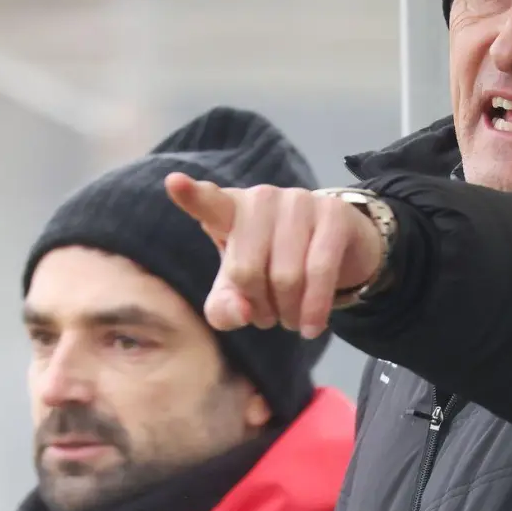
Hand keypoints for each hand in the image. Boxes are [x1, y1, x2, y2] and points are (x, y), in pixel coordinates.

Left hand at [164, 173, 384, 336]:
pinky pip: (320, 271)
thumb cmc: (276, 265)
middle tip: (265, 318)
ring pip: (286, 276)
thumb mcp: (241, 289)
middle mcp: (262, 198)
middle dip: (257, 307)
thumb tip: (242, 312)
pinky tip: (311, 327)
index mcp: (230, 210)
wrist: (338, 247)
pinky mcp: (333, 214)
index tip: (174, 183)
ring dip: (287, 313)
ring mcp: (299, 201)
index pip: (208, 203)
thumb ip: (225, 306)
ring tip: (289, 320)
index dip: (191, 195)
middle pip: (246, 271)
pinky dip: (314, 308)